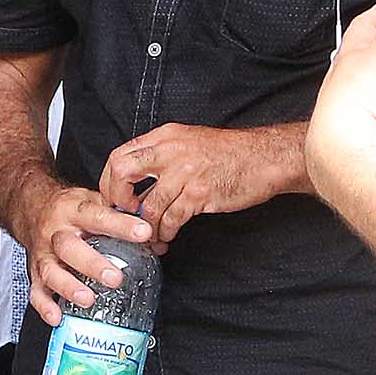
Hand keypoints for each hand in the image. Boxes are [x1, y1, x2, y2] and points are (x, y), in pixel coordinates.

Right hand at [19, 184, 153, 324]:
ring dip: (69, 287)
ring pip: (51, 271)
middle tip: (115, 278)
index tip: (143, 233)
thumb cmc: (68, 208)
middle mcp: (56, 232)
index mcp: (73, 210)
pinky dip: (45, 306)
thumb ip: (120, 216)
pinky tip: (57, 316)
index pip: (98, 216)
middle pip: (69, 248)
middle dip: (92, 265)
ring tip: (88, 299)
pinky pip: (36, 291)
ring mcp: (43, 254)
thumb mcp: (92, 200)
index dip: (121, 225)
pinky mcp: (34, 271)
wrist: (31, 207)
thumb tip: (154, 237)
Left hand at [98, 124, 299, 247]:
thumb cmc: (230, 153)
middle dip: (117, 199)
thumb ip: (162, 155)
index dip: (110, 180)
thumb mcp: (189, 141)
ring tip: (149, 237)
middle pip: (122, 172)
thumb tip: (137, 180)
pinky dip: (165, 232)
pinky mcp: (200, 193)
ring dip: (145, 227)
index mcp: (165, 137)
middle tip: (123, 216)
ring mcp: (185, 172)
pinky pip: (171, 219)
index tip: (114, 198)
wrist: (266, 157)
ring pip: (147, 205)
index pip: (120, 155)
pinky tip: (167, 237)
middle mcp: (170, 151)